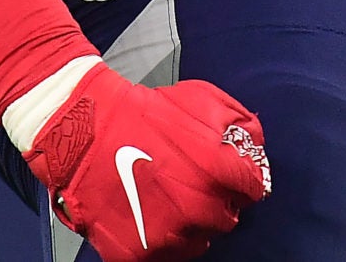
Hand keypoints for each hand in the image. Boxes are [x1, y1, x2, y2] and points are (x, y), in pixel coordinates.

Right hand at [21, 65, 271, 260]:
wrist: (89, 131)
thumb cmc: (147, 113)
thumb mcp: (203, 99)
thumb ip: (238, 125)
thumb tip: (255, 147)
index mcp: (219, 174)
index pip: (253, 190)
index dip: (240, 178)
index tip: (226, 173)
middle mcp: (198, 211)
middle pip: (227, 218)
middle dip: (215, 200)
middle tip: (192, 183)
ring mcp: (168, 236)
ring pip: (198, 241)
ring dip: (191, 224)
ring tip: (169, 199)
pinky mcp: (138, 253)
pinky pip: (165, 254)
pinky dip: (161, 238)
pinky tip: (149, 213)